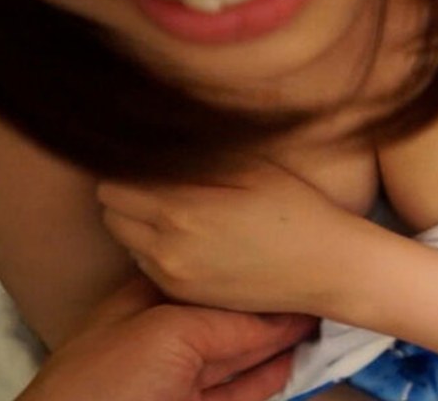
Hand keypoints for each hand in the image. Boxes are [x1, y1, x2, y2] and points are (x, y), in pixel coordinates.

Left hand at [19, 276, 315, 400]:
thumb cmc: (106, 380)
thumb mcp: (166, 332)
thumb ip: (221, 322)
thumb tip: (273, 315)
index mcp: (148, 301)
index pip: (207, 278)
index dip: (246, 274)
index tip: (286, 266)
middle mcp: (165, 335)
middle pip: (227, 316)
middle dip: (268, 306)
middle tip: (312, 291)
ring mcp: (179, 377)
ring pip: (238, 354)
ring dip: (277, 342)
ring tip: (316, 321)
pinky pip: (239, 390)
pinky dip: (268, 377)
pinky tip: (293, 363)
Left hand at [98, 161, 356, 314]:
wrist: (327, 269)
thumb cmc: (294, 208)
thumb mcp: (247, 167)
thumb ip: (194, 155)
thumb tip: (153, 142)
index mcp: (181, 211)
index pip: (114, 184)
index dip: (128, 167)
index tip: (149, 158)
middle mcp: (168, 250)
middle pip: (111, 214)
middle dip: (126, 193)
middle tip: (159, 179)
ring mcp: (174, 278)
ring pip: (125, 240)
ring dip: (137, 220)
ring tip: (176, 206)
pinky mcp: (184, 295)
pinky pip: (145, 264)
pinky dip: (153, 246)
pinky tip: (188, 233)